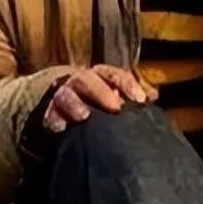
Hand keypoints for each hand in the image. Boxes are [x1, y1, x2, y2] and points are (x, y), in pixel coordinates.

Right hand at [43, 64, 157, 132]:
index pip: (114, 74)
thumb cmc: (99, 104)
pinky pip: (49, 115)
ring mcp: (62, 96)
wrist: (62, 110)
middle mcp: (80, 82)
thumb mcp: (117, 96)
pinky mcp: (48, 114)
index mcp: (100, 76)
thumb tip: (153, 95)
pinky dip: (54, 121)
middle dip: (101, 92)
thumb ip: (134, 96)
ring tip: (84, 117)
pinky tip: (61, 129)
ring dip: (74, 104)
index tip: (140, 99)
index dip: (127, 84)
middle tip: (116, 108)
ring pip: (66, 95)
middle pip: (88, 79)